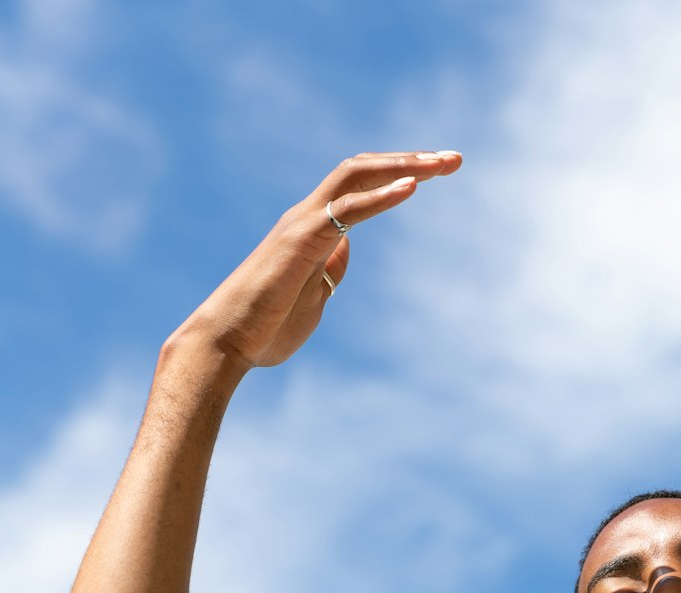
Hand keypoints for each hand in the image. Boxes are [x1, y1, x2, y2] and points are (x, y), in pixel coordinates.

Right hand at [176, 151, 461, 372]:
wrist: (226, 345)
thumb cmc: (264, 331)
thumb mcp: (312, 300)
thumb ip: (329, 273)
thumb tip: (345, 250)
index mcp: (312, 230)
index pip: (360, 186)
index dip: (399, 174)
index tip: (438, 172)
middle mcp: (306, 216)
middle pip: (363, 170)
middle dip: (411, 160)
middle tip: (454, 159)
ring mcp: (301, 225)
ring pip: (356, 176)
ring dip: (404, 166)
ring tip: (442, 164)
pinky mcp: (299, 242)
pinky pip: (346, 211)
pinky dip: (380, 196)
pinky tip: (413, 187)